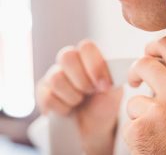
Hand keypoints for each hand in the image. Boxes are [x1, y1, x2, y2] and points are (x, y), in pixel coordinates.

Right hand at [36, 40, 122, 154]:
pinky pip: (48, 97)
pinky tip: (69, 109)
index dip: (95, 65)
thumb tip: (105, 77)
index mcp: (89, 56)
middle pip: (66, 56)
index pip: (86, 46)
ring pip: (56, 78)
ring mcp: (53, 75)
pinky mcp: (43, 92)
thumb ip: (111, 77)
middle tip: (91, 92)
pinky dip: (63, 108)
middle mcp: (69, 61)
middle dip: (82, 80)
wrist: (93, 126)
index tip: (104, 85)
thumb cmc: (104, 102)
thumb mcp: (114, 89)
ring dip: (73, 96)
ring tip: (80, 101)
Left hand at [123, 35, 165, 153]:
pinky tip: (152, 140)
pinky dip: (136, 131)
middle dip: (135, 71)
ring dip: (139, 111)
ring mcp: (159, 111)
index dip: (154, 45)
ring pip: (135, 97)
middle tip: (135, 81)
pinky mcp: (141, 129)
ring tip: (156, 127)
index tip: (149, 53)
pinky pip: (129, 121)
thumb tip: (161, 59)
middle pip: (144, 63)